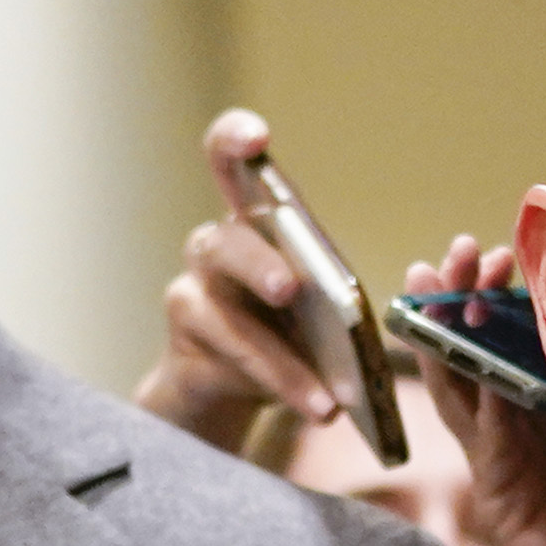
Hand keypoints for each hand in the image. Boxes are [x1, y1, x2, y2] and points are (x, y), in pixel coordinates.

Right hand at [135, 109, 336, 453]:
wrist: (225, 385)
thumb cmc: (283, 325)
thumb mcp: (312, 300)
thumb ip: (328, 292)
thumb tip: (357, 324)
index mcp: (249, 218)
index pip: (227, 162)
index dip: (234, 141)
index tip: (256, 137)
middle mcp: (213, 248)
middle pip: (228, 243)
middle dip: (259, 264)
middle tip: (289, 288)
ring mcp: (192, 296)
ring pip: (231, 320)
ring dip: (283, 360)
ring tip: (328, 395)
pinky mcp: (188, 347)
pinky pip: (238, 366)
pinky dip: (285, 389)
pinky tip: (320, 408)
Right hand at [404, 237, 545, 545]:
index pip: (520, 330)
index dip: (504, 288)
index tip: (503, 248)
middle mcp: (522, 418)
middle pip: (480, 345)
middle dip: (465, 295)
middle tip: (462, 255)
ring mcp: (503, 453)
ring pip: (462, 383)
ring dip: (447, 334)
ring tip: (434, 285)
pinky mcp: (497, 490)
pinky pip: (482, 436)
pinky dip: (477, 397)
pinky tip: (476, 363)